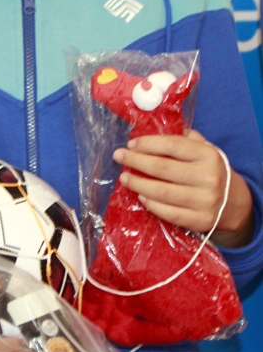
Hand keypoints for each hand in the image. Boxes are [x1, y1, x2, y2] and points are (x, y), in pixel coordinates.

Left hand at [114, 129, 253, 246]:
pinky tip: (141, 196)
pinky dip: (151, 204)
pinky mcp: (200, 220)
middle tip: (118, 156)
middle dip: (135, 161)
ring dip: (138, 184)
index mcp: (208, 155)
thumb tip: (152, 130)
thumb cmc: (209, 171)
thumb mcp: (204, 150)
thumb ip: (184, 139)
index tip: (130, 144)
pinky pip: (169, 213)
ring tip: (124, 178)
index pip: (172, 146)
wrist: (233, 203)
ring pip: (162, 192)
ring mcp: (205, 201)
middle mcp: (208, 177)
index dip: (148, 144)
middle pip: (162, 168)